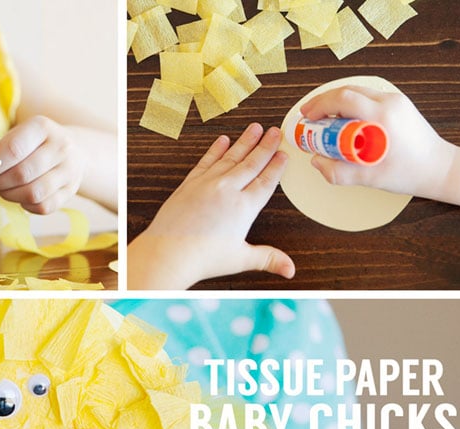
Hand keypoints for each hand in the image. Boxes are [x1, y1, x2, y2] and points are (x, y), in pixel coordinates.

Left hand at [0, 115, 83, 213]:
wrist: (75, 151)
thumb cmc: (37, 143)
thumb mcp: (20, 134)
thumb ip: (0, 149)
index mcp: (43, 128)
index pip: (14, 149)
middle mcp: (60, 148)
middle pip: (22, 174)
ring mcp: (68, 172)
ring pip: (32, 194)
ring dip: (9, 195)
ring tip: (0, 190)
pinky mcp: (69, 192)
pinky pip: (43, 207)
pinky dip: (26, 206)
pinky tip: (20, 198)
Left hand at [127, 124, 293, 288]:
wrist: (169, 252)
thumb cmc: (202, 258)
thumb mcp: (241, 259)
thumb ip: (268, 259)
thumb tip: (290, 269)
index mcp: (244, 207)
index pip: (265, 182)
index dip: (276, 166)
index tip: (284, 154)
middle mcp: (227, 190)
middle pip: (252, 163)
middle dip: (266, 146)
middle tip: (276, 131)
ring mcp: (208, 183)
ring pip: (231, 157)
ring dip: (245, 141)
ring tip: (255, 128)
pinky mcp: (190, 183)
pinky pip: (207, 161)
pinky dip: (216, 149)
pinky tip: (223, 140)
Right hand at [299, 86, 454, 201]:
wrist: (437, 167)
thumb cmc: (409, 172)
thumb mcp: (369, 178)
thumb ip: (338, 172)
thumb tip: (316, 161)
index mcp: (383, 118)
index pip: (344, 99)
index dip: (320, 106)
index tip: (308, 119)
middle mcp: (390, 103)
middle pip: (348, 90)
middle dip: (324, 102)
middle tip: (309, 117)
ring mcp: (395, 100)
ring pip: (358, 91)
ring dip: (336, 103)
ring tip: (322, 120)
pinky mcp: (397, 104)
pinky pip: (368, 98)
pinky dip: (351, 106)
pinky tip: (342, 120)